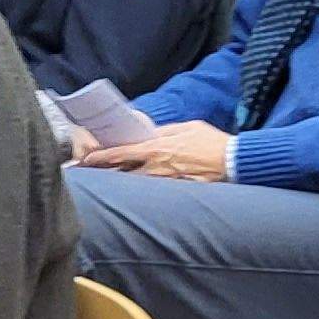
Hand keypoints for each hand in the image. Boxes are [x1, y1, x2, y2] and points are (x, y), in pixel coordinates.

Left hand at [81, 120, 234, 180]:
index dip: (101, 156)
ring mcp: (166, 181)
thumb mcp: (188, 126)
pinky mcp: (176, 190)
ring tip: (109, 183)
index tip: (86, 159)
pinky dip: (145, 189)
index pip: (122, 153)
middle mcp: (157, 166)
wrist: (232, 161)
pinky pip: (155, 190)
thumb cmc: (212, 141)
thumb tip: (151, 132)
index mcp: (157, 148)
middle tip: (90, 173)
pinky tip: (138, 191)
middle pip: (123, 172)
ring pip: (136, 184)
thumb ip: (166, 130)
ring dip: (122, 182)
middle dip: (106, 173)